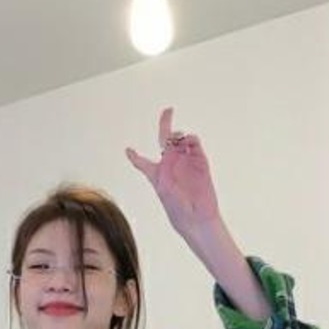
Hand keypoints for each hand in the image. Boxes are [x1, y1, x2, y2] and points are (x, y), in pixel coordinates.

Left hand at [127, 110, 224, 269]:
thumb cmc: (176, 207)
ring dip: (179, 135)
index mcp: (158, 172)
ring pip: (181, 139)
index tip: (128, 150)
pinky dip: (192, 139)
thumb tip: (166, 148)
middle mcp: (171, 164)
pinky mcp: (200, 162)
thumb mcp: (161, 187)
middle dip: (166, 123)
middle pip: (165, 140)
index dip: (134, 156)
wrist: (197, 217)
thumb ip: (159, 166)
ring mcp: (186, 162)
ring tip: (179, 139)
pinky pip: (195, 144)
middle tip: (168, 110)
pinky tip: (189, 142)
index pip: (142, 161)